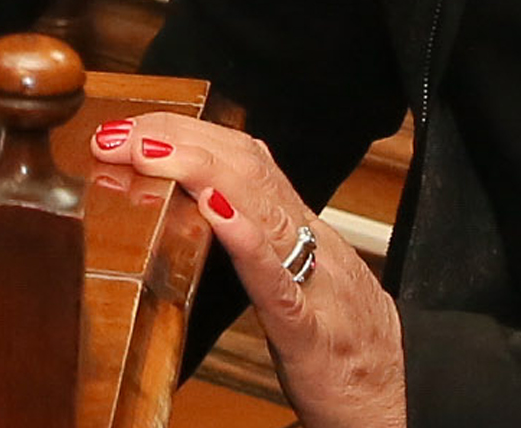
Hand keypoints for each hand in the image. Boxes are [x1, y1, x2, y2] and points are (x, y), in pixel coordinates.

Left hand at [92, 116, 401, 427]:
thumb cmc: (343, 343)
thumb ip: (260, 239)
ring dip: (201, 171)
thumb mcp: (299, 277)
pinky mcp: (311, 332)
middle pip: (247, 169)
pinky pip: (280, 282)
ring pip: (263, 209)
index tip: (135, 123)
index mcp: (301, 231)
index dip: (188, 132)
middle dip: (179, 140)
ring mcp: (314, 283)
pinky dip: (247, 241)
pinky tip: (215, 212)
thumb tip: (203, 201)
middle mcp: (310, 244)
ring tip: (152, 152)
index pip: (244, 158)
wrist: (400, 397)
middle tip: (119, 133)